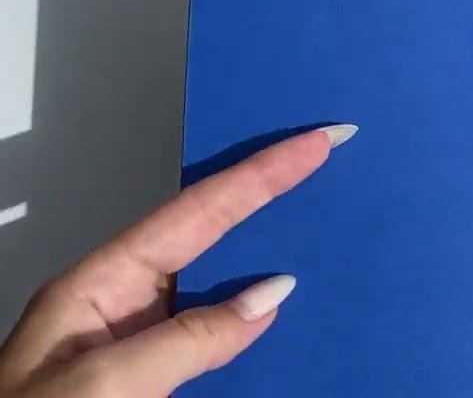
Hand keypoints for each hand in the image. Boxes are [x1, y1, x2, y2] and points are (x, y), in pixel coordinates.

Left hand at [0, 125, 355, 396]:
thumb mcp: (107, 384)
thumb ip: (190, 339)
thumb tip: (270, 295)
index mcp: (100, 284)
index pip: (199, 212)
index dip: (262, 173)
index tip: (318, 142)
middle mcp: (124, 305)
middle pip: (213, 235)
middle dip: (271, 197)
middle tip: (329, 160)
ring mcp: (142, 345)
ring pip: (223, 290)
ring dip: (274, 266)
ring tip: (329, 235)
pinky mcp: (158, 384)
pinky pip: (221, 343)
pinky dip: (260, 329)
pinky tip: (293, 325)